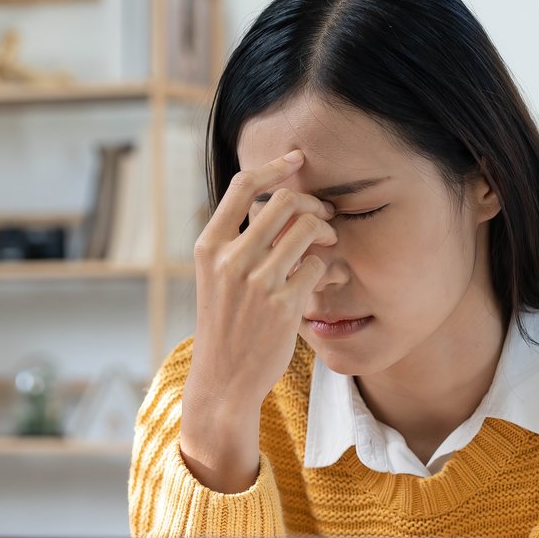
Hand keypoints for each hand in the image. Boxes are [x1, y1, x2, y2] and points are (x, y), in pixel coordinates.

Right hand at [178, 151, 336, 490]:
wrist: (222, 380)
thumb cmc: (225, 324)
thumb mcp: (216, 277)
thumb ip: (238, 241)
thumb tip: (276, 202)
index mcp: (209, 246)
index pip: (243, 185)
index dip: (274, 165)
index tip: (296, 158)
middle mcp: (230, 259)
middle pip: (284, 201)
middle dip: (313, 202)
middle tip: (324, 215)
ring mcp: (257, 282)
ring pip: (307, 229)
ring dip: (326, 231)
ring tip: (329, 244)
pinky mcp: (283, 305)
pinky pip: (318, 266)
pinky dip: (327, 268)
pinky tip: (326, 279)